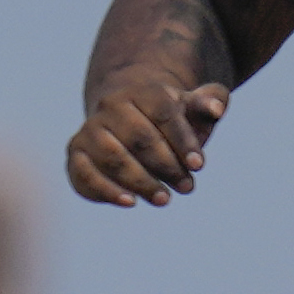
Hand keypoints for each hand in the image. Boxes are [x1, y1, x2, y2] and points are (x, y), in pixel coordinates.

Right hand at [68, 75, 229, 206]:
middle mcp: (111, 106)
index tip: (199, 166)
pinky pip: (84, 174)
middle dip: (166, 166)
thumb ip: (208, 102)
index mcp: (142, 90)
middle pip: (139, 138)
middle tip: (187, 187)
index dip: (182, 140)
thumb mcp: (190, 107)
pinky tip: (131, 202)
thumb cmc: (167, 117)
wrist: (127, 114)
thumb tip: (217, 107)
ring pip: (113, 157)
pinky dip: (106, 190)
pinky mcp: (76, 155)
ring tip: (164, 199)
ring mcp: (90, 130)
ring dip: (140, 181)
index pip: (164, 113)